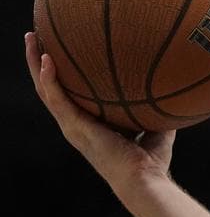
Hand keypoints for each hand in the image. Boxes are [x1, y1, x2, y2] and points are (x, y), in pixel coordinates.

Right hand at [24, 32, 174, 185]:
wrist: (145, 180)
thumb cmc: (152, 163)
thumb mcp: (156, 128)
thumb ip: (157, 110)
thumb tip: (171, 90)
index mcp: (89, 126)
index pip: (68, 96)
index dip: (61, 75)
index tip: (60, 52)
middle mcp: (75, 125)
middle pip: (49, 88)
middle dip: (39, 62)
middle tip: (35, 36)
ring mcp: (72, 127)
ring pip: (44, 90)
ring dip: (35, 63)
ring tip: (31, 37)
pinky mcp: (75, 128)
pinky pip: (56, 98)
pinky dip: (49, 78)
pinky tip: (47, 59)